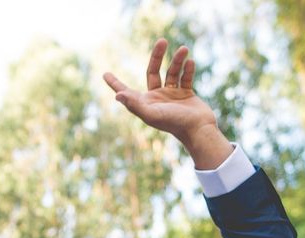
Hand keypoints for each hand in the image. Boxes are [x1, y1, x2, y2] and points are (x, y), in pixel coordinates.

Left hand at [104, 39, 230, 168]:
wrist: (198, 129)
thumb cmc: (174, 123)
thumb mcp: (152, 114)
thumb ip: (135, 104)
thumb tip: (117, 95)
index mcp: (145, 103)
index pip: (126, 91)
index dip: (115, 83)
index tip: (105, 74)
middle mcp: (157, 97)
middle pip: (153, 71)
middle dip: (157, 56)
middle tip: (162, 41)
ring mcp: (172, 95)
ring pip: (172, 72)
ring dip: (178, 60)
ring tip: (184, 49)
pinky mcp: (186, 94)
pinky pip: (185, 78)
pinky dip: (187, 69)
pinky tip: (190, 62)